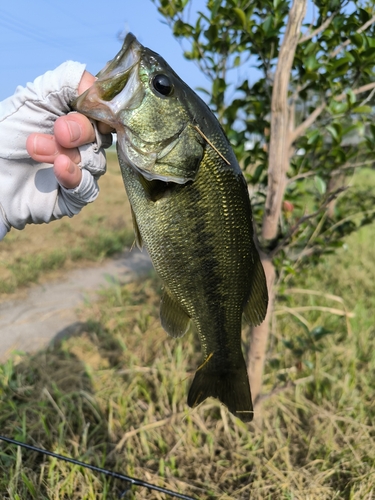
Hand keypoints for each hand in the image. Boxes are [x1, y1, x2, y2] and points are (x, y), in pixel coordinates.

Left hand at [26, 71, 112, 188]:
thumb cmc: (7, 133)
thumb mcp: (33, 98)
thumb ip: (67, 82)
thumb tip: (98, 87)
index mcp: (78, 118)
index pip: (105, 112)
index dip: (100, 110)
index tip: (84, 107)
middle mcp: (84, 145)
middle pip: (102, 137)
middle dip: (81, 130)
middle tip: (58, 131)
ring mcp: (82, 171)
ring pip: (94, 162)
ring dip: (65, 153)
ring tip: (34, 147)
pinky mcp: (74, 196)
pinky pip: (87, 188)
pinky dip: (74, 176)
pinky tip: (58, 167)